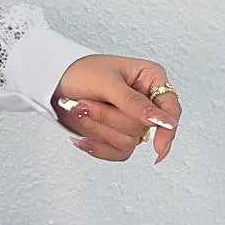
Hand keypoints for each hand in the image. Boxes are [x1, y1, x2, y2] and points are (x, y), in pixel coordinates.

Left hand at [52, 54, 180, 163]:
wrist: (53, 83)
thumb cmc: (80, 71)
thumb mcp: (106, 82)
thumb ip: (133, 102)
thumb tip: (162, 120)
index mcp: (151, 79)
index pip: (171, 109)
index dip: (167, 128)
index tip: (157, 145)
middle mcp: (147, 102)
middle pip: (143, 128)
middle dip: (108, 117)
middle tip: (82, 103)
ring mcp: (133, 121)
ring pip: (129, 141)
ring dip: (98, 128)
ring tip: (78, 110)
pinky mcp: (119, 135)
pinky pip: (119, 153)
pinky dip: (98, 147)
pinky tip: (81, 139)